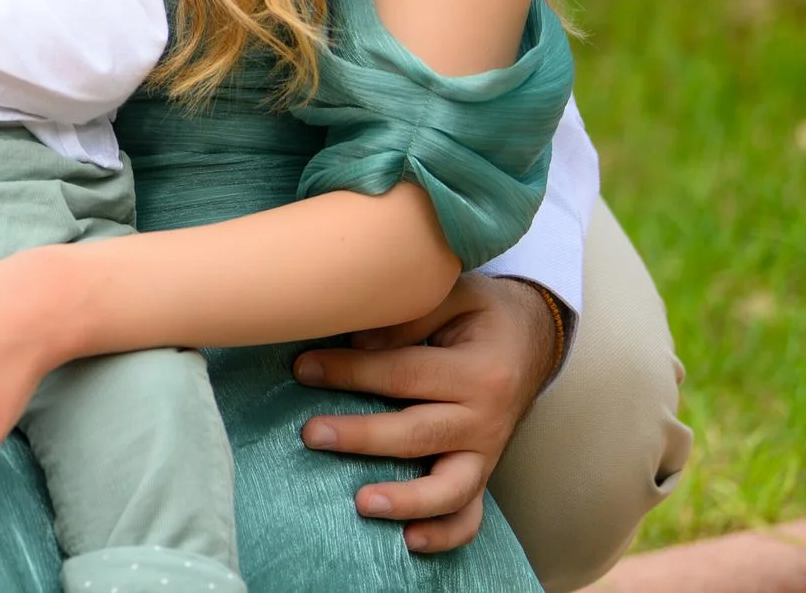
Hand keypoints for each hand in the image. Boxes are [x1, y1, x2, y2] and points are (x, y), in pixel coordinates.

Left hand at [293, 272, 560, 552]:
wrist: (532, 339)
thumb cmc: (479, 313)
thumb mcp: (454, 294)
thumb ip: (409, 314)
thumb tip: (359, 342)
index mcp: (478, 369)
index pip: (404, 374)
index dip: (351, 371)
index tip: (303, 368)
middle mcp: (486, 417)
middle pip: (419, 433)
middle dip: (362, 436)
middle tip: (312, 434)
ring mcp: (487, 451)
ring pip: (450, 487)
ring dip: (406, 499)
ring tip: (363, 503)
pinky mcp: (483, 471)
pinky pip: (470, 513)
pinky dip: (445, 533)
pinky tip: (410, 541)